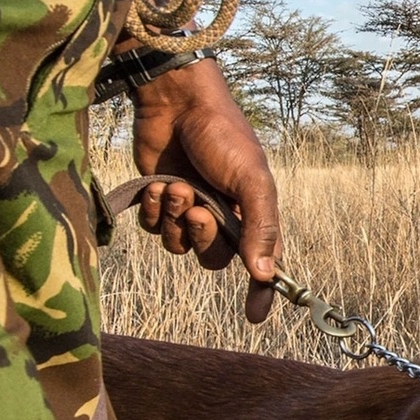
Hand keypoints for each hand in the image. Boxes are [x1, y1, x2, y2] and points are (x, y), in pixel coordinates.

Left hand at [130, 58, 282, 323]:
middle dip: (202, 236)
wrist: (176, 102)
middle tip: (196, 208)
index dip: (261, 291)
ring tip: (174, 188)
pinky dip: (154, 213)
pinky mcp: (160, 201)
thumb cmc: (222, 136)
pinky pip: (155, 230)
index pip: (261, 262)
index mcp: (252, 212)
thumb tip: (265, 274)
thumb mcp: (251, 180)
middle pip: (212, 257)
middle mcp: (223, 215)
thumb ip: (260, 227)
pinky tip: (156, 188)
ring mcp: (189, 209)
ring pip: (179, 246)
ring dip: (174, 220)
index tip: (256, 317)